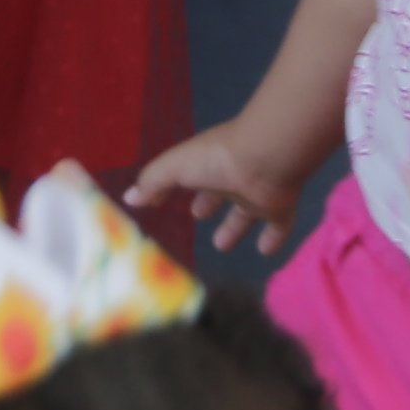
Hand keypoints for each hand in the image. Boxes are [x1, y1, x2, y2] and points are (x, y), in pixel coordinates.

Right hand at [120, 120, 308, 255]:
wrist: (266, 157)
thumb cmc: (216, 159)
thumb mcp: (175, 167)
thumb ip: (153, 181)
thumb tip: (130, 198)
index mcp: (207, 165)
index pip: (191, 176)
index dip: (178, 186)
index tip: (164, 200)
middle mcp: (233, 178)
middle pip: (219, 193)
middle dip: (209, 204)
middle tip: (198, 216)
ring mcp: (257, 192)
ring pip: (245, 212)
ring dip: (234, 227)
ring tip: (221, 245)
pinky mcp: (280, 206)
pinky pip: (278, 225)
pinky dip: (273, 238)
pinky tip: (264, 251)